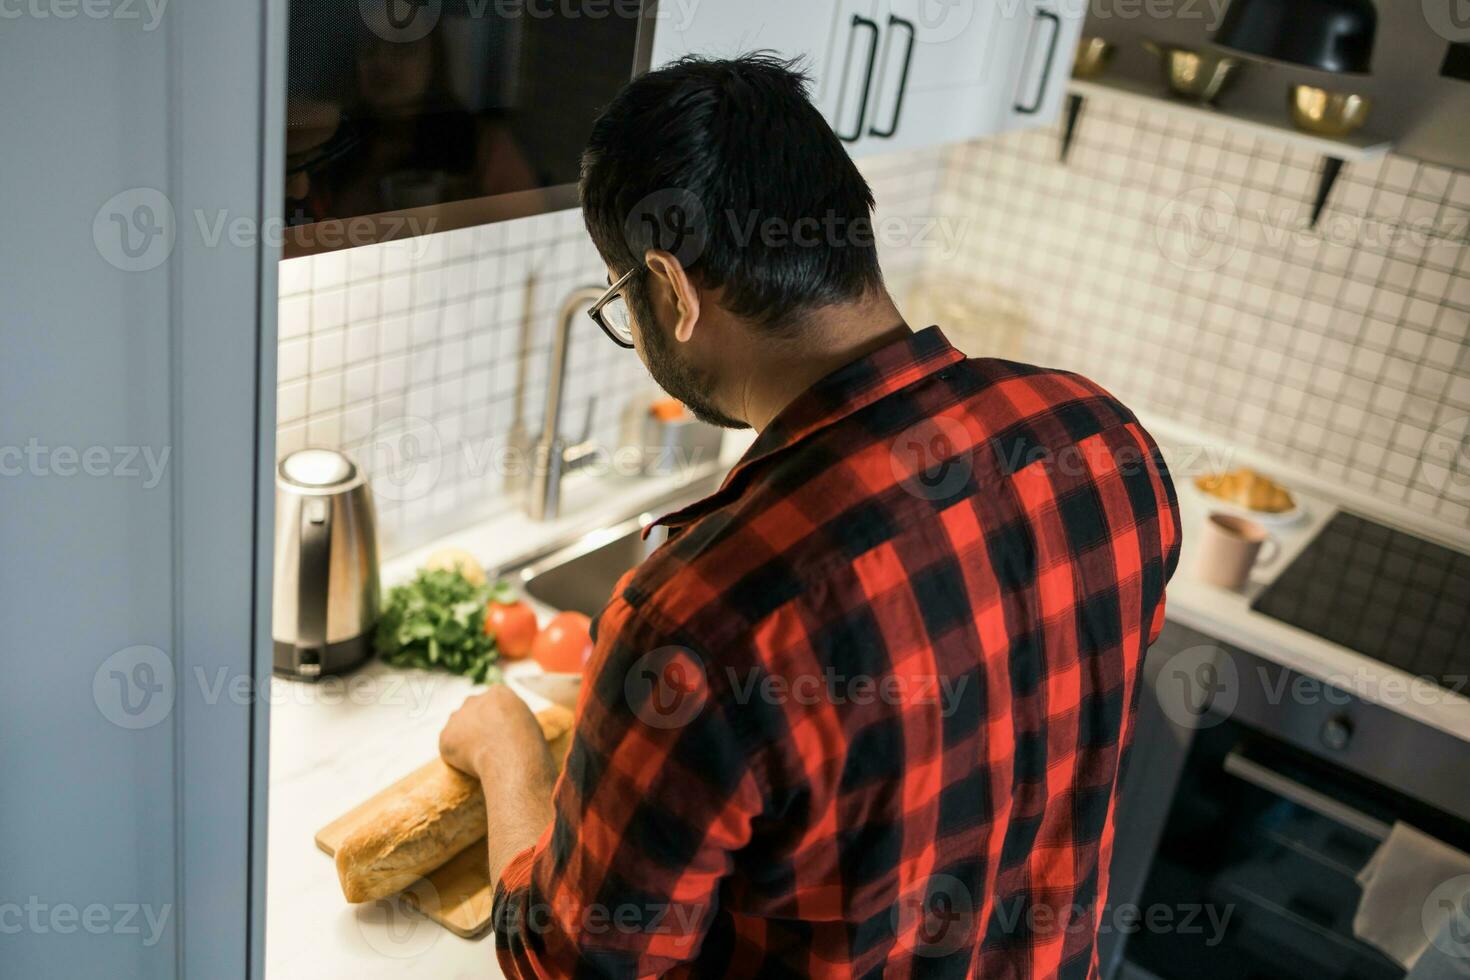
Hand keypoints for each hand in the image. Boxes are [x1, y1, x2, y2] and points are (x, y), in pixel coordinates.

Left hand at [439, 685, 554, 785]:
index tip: (500, 735)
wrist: (511, 756)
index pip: (492, 704)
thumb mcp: (528, 724)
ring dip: (464, 739)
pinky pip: (449, 747)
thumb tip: (507, 732)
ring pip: (457, 727)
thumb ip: (512, 721)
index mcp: (498, 693)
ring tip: (480, 757)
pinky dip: (457, 757)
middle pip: (471, 711)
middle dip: (476, 726)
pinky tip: (472, 764)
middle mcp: (474, 699)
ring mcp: (457, 716)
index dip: (496, 720)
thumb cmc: (527, 744)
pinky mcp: (445, 736)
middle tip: (487, 746)